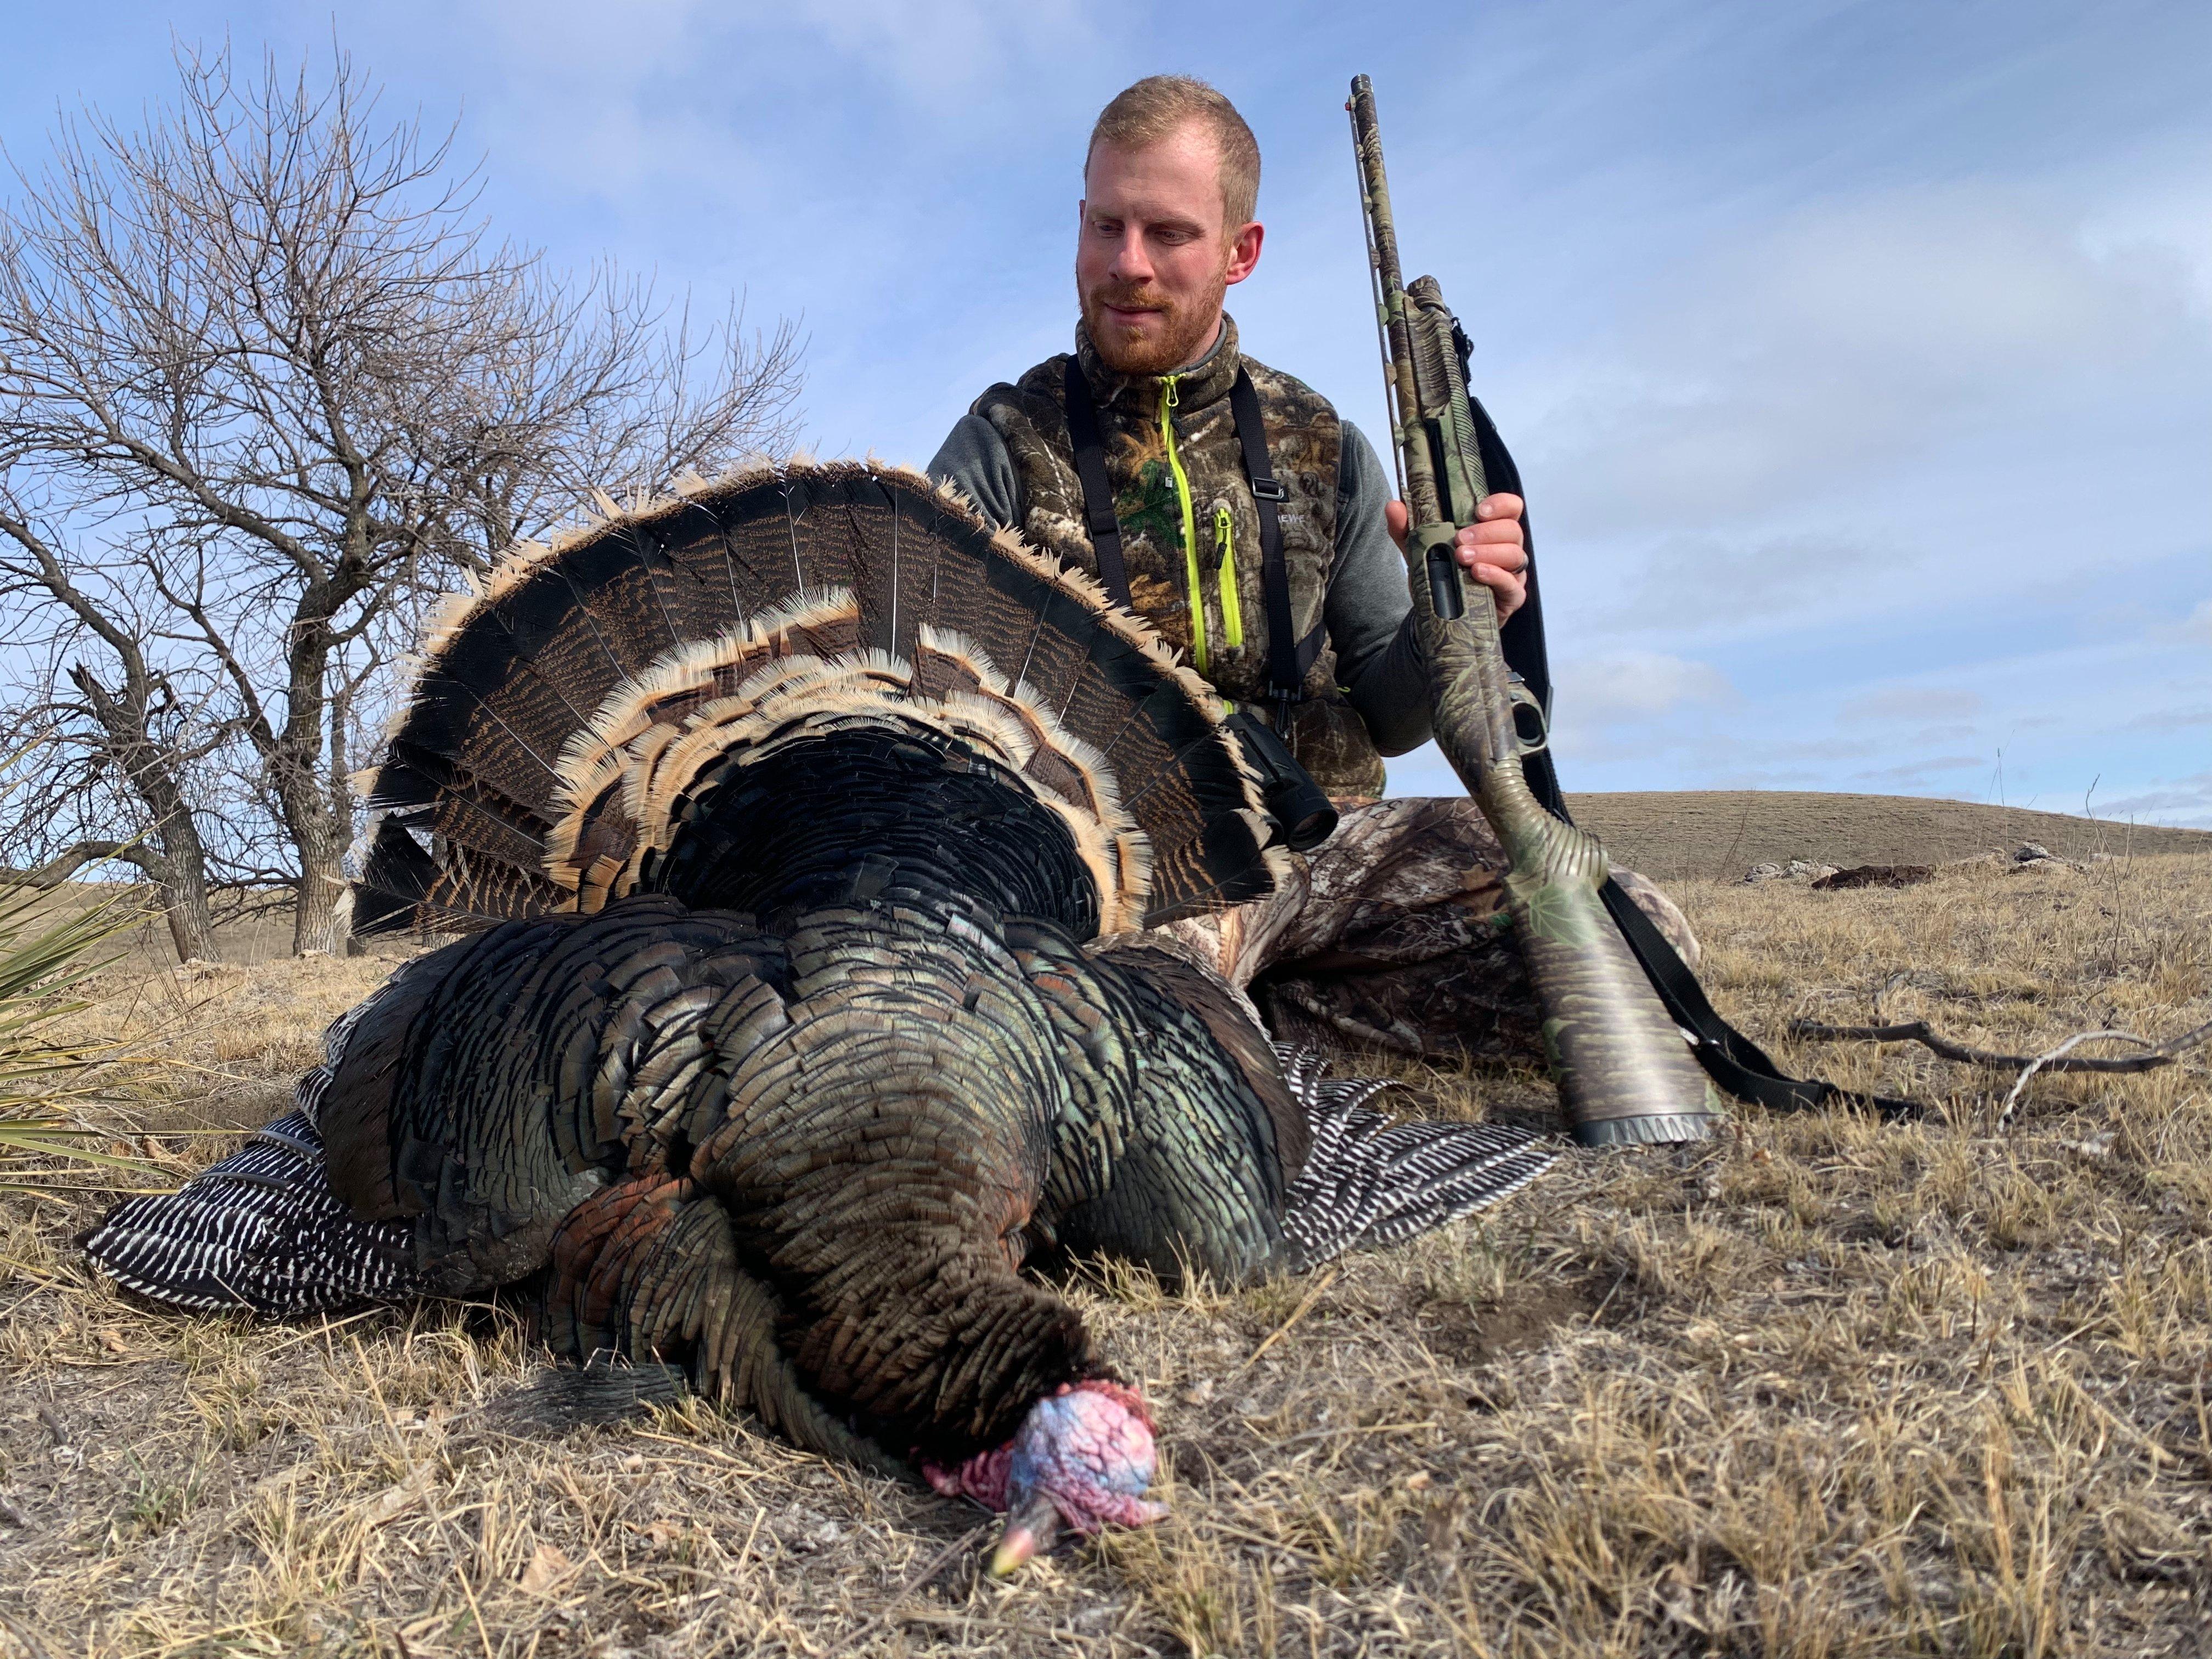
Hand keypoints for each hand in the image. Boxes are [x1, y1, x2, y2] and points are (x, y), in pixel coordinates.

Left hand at [1385, 493, 1526, 622]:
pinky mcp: (1511, 597)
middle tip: (1459, 540)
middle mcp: (1506, 548)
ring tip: (1462, 557)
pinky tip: (1478, 573)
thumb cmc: (1440, 574)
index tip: (1478, 511)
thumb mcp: (1419, 550)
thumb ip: (1406, 528)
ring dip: (1488, 552)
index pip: (1510, 508)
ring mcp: (1512, 573)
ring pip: (1514, 555)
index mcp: (1492, 530)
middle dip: (1485, 533)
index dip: (1500, 504)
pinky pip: (1513, 585)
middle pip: (1512, 530)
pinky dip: (1496, 576)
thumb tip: (1393, 506)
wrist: (1441, 614)